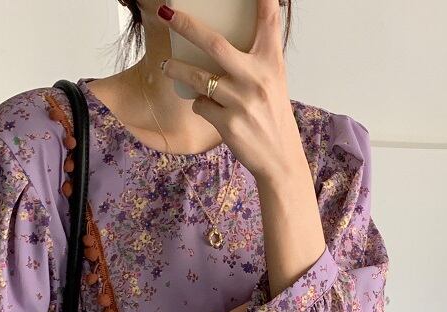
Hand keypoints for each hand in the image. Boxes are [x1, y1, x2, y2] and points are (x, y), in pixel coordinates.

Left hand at [156, 1, 306, 181]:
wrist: (280, 160)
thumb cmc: (274, 119)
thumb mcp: (273, 84)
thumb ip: (256, 61)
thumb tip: (224, 42)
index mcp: (272, 65)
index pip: (269, 23)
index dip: (263, 0)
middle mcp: (257, 80)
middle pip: (215, 44)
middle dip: (187, 26)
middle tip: (167, 15)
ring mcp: (241, 102)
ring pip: (198, 78)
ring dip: (177, 69)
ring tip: (166, 65)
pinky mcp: (228, 124)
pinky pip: (202, 105)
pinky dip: (200, 104)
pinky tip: (208, 108)